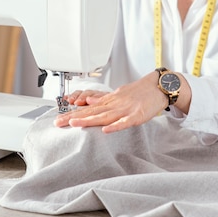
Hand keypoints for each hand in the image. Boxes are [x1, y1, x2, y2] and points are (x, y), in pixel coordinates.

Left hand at [53, 72, 167, 132]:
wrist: (158, 86)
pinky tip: (105, 130)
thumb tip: (87, 102)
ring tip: (74, 124)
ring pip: (104, 116)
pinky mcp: (137, 115)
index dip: (72, 114)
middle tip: (58, 123)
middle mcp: (114, 105)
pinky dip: (115, 126)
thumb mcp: (118, 95)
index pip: (87, 109)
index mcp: (109, 101)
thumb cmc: (139, 93)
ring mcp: (125, 110)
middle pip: (91, 112)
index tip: (58, 119)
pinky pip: (125, 122)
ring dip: (89, 120)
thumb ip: (103, 101)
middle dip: (74, 118)